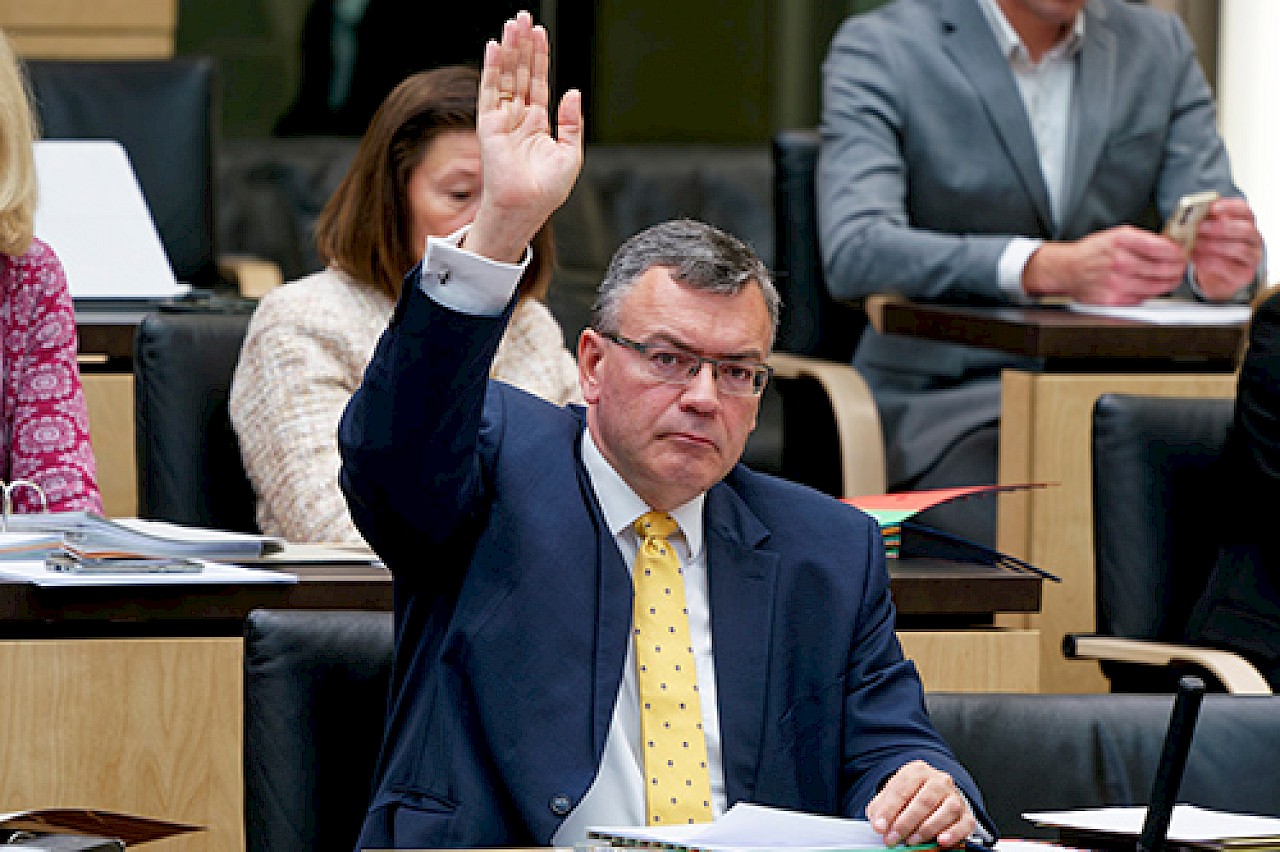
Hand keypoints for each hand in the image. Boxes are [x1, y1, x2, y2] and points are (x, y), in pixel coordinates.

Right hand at [465, 10, 583, 263]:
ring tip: (513, 23)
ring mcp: (502, 119)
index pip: (537, 82)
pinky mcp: (489, 124)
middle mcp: (518, 118)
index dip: (539, 58)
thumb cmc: (547, 190)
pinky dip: (490, 68)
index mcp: (537, 124)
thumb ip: (571, 122)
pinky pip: (489, 90)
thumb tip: (573, 92)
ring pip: (505, 76)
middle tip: (524, 18)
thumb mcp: (570, 153)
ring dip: (508, 49)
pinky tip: (494, 47)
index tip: (540, 34)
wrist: (527, 207)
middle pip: (520, 73)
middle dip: (523, 45)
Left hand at [866, 760, 975, 848]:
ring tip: (911, 841)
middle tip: (892, 839)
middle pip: (923, 801)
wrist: (935, 796)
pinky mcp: (967, 814)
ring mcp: (955, 796)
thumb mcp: (892, 795)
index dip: (888, 810)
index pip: (901, 789)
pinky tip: (941, 841)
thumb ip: (881, 806)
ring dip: (926, 829)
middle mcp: (939, 780)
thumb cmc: (910, 796)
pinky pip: (964, 824)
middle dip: (905, 823)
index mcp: (917, 771)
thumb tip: (878, 823)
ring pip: (946, 811)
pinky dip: (953, 834)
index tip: (879, 827)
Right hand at [1023, 225, 1186, 304]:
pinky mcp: (1114, 299)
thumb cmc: (1093, 252)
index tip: (1182, 252)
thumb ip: (1143, 239)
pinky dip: (1151, 292)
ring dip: (1169, 282)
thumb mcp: (1117, 235)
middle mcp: (1120, 262)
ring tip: (1172, 277)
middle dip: (1178, 268)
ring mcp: (1117, 282)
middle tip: (1181, 266)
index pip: (1162, 248)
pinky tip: (1150, 285)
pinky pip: (1143, 297)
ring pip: (1157, 286)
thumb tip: (1170, 247)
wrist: (1068, 270)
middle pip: (1164, 268)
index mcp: (1121, 241)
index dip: (1177, 251)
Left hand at [1190, 197, 1263, 300]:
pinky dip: (1212, 263)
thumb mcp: (1207, 234)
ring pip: (1239, 248)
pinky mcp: (1244, 275)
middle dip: (1219, 227)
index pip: (1243, 210)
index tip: (1212, 206)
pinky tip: (1198, 259)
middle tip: (1198, 228)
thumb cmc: (1212, 251)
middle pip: (1244, 229)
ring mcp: (1252, 257)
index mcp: (1245, 223)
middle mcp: (1253, 238)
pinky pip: (1231, 268)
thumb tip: (1191, 215)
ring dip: (1214, 246)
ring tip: (1195, 245)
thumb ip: (1204, 223)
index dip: (1229, 207)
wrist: (1215, 277)